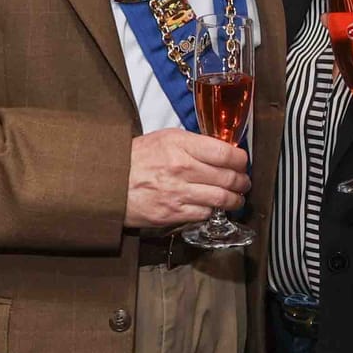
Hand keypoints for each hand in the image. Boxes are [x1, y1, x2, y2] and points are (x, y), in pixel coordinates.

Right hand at [125, 128, 250, 228]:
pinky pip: (204, 214)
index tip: (243, 163)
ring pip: (222, 198)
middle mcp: (182, 168)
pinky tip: (213, 207)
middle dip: (242, 181)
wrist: (108, 182)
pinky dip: (213, 211)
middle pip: (228, 177)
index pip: (225, 153)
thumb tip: (222, 150)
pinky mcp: (172, 213)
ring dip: (235, 200)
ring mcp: (177, 193)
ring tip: (237, 198)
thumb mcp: (165, 138)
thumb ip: (194, 143)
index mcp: (180, 145)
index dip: (241, 160)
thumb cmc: (136, 158)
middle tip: (244, 182)